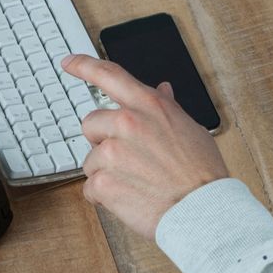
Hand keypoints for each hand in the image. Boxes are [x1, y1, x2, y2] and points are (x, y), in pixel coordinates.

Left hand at [62, 54, 227, 238]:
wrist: (203, 210)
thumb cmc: (202, 173)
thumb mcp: (191, 129)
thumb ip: (168, 108)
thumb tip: (161, 90)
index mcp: (149, 106)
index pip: (109, 75)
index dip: (84, 66)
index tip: (69, 63)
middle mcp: (128, 123)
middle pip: (91, 123)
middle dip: (103, 140)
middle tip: (129, 159)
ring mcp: (112, 152)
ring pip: (90, 160)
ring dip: (107, 172)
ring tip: (138, 183)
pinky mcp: (103, 182)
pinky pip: (90, 188)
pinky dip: (106, 196)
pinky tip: (131, 198)